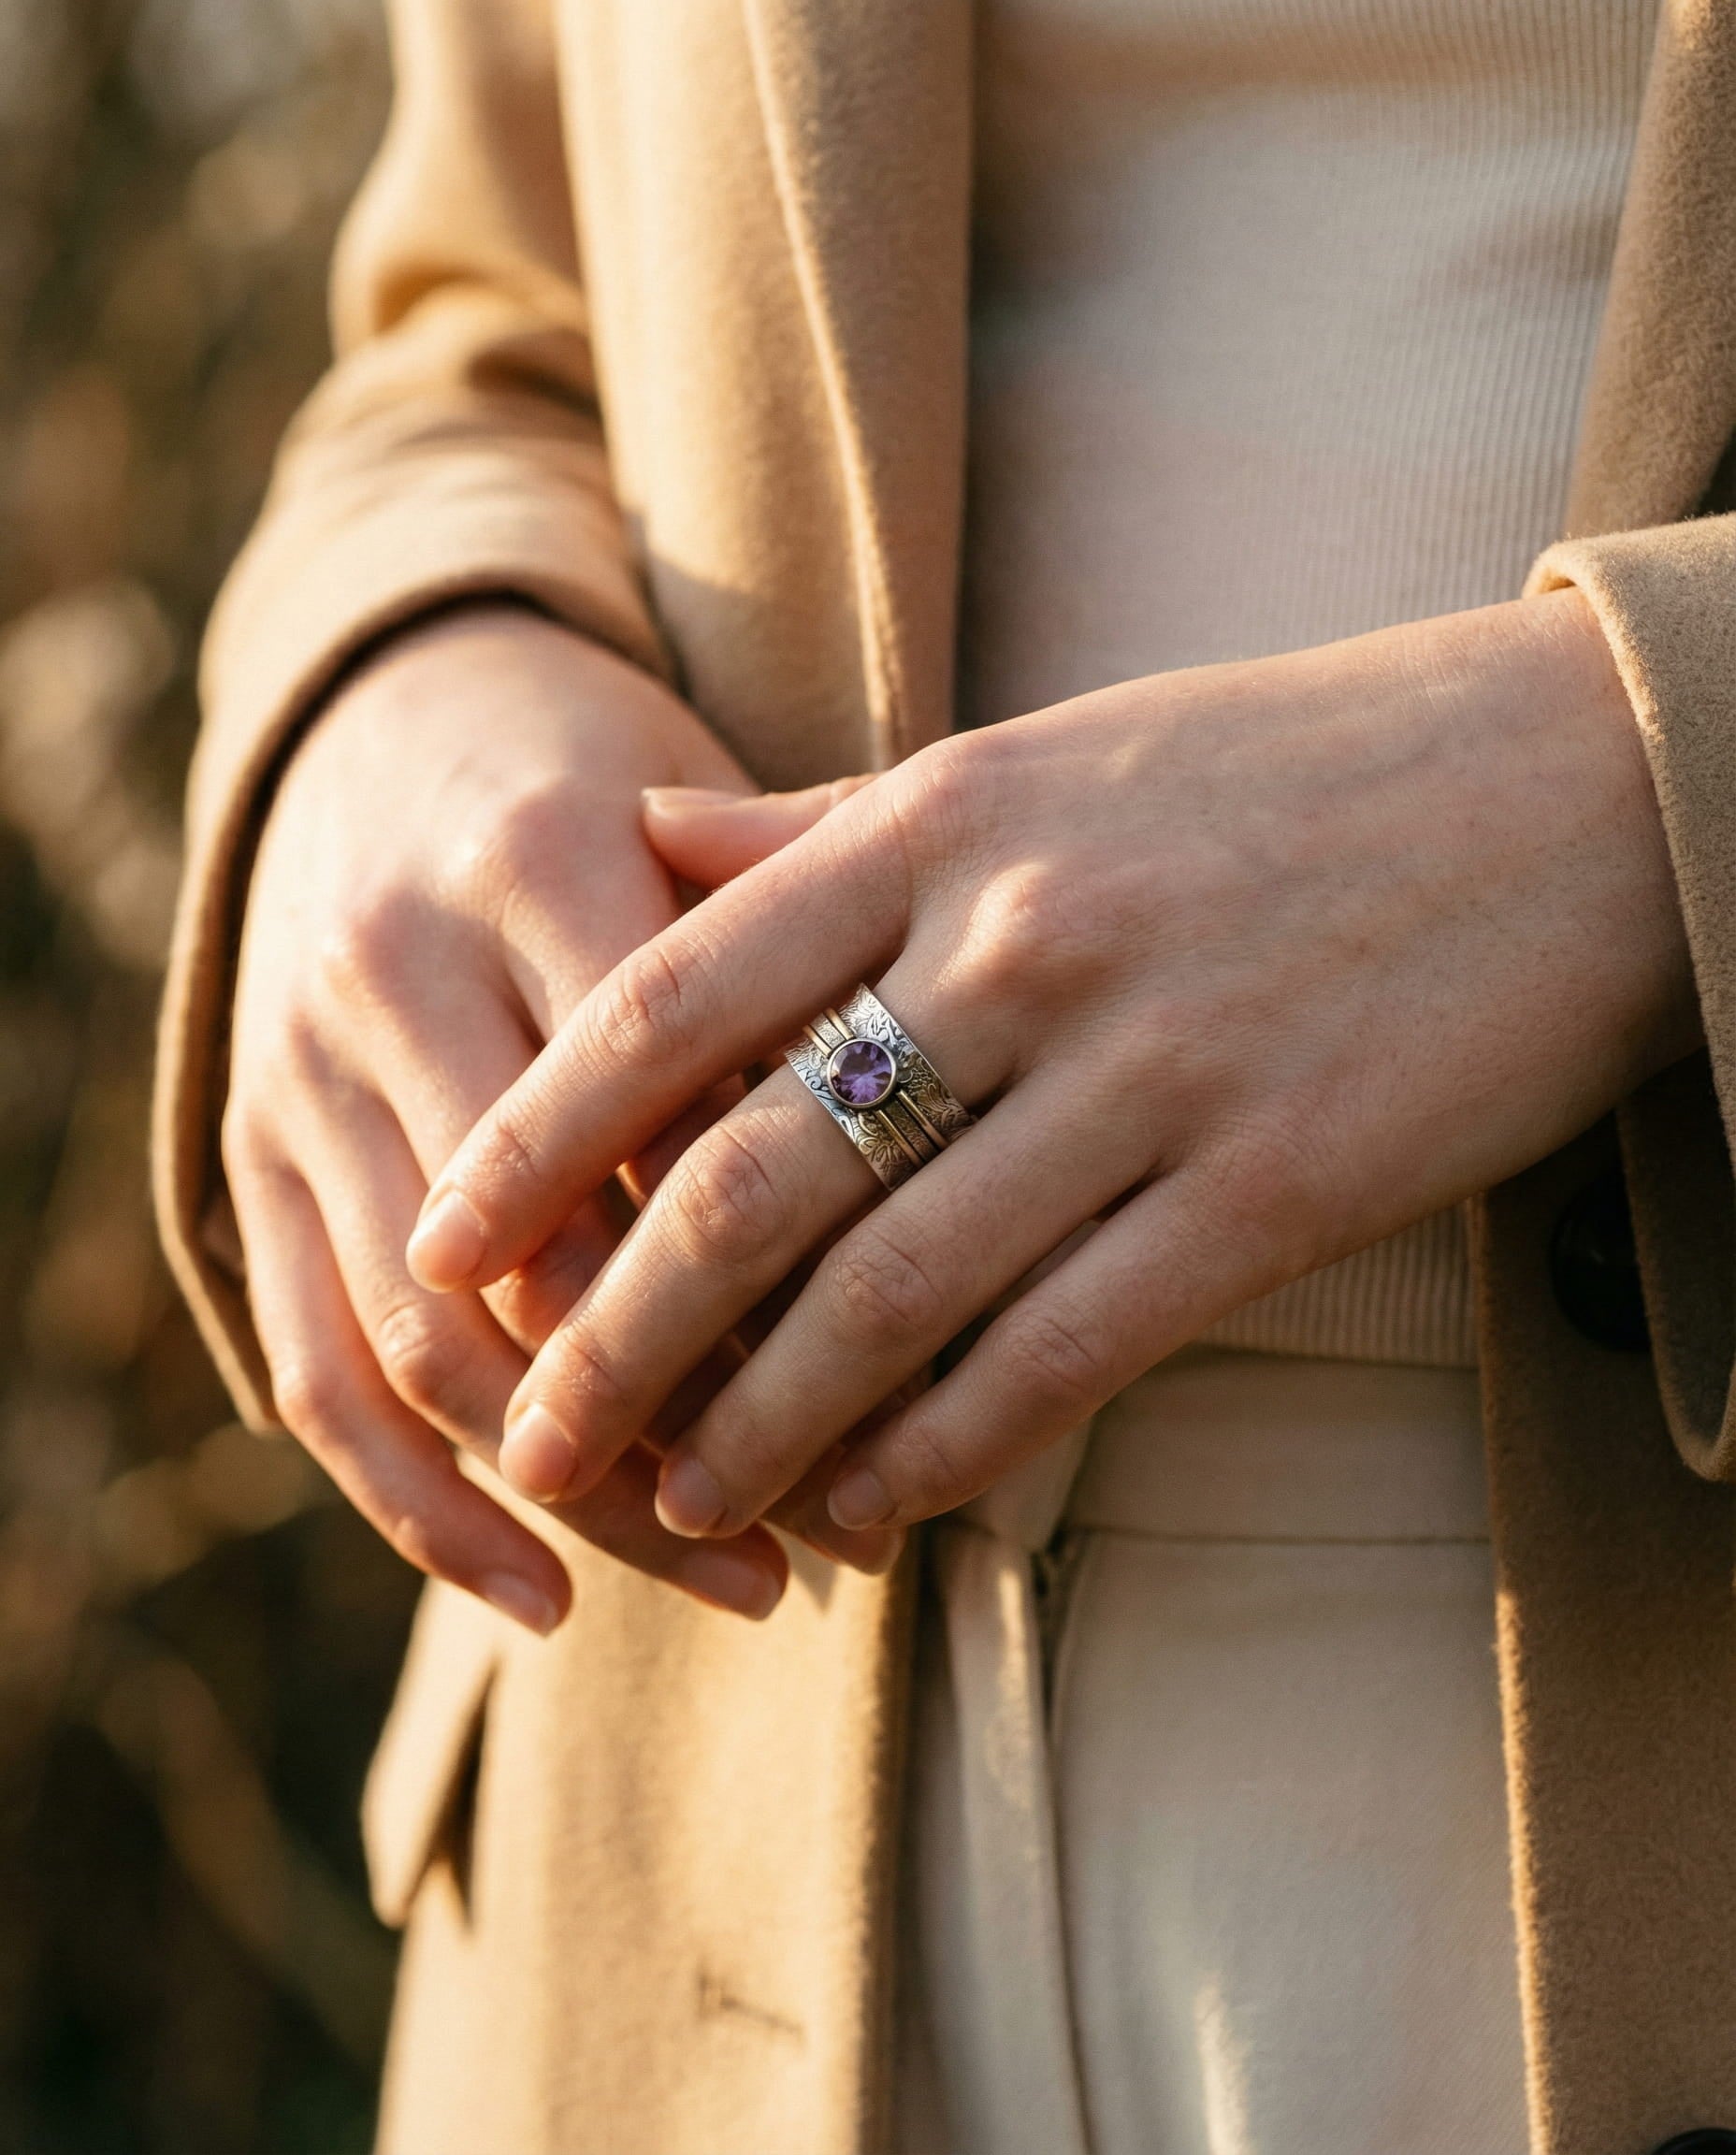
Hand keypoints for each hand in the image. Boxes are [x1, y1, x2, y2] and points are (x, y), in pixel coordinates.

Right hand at [224, 603, 897, 1633]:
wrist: (389, 716)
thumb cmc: (608, 784)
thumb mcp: (715, 825)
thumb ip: (808, 963)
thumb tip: (952, 1174)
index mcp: (541, 859)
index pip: (671, 1119)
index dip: (786, 1276)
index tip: (915, 1398)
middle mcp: (393, 964)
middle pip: (544, 1259)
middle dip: (694, 1419)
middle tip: (836, 1531)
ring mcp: (298, 1069)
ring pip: (428, 1343)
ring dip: (583, 1497)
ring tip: (742, 1583)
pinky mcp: (244, 1152)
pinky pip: (314, 1368)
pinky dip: (420, 1504)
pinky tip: (542, 1591)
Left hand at [408, 592, 1694, 1539]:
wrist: (1573, 784)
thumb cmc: (1288, 772)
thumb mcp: (1041, 753)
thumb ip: (828, 824)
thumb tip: (634, 843)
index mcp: (948, 818)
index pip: (669, 992)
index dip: (530, 1140)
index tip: (442, 1249)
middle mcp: (1025, 939)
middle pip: (747, 1177)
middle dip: (614, 1335)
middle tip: (538, 1440)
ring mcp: (1151, 1068)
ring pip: (889, 1295)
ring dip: (761, 1426)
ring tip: (687, 1502)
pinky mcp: (1273, 1188)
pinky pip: (1057, 1354)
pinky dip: (940, 1452)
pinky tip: (873, 1508)